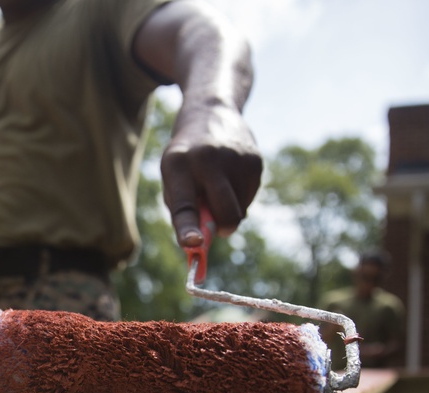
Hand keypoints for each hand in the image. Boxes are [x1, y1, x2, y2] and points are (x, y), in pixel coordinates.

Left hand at [161, 103, 261, 248]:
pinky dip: (240, 197)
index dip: (188, 227)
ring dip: (230, 210)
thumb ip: (185, 210)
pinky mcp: (254, 159)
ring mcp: (234, 157)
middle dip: (223, 228)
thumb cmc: (185, 159)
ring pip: (239, 209)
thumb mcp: (174, 179)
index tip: (193, 243)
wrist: (210, 113)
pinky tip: (230, 176)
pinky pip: (250, 197)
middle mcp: (207, 159)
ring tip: (218, 186)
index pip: (184, 204)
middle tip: (218, 229)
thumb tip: (201, 243)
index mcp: (178, 164)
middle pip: (224, 212)